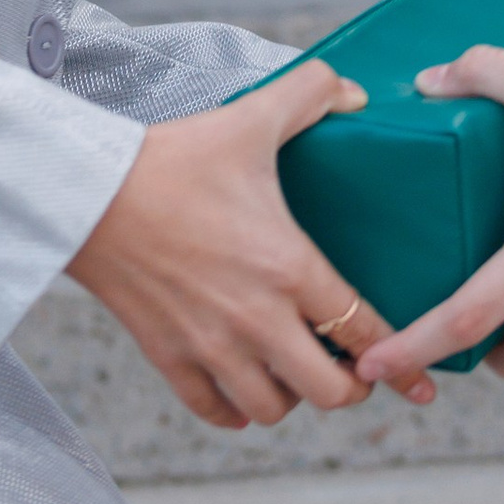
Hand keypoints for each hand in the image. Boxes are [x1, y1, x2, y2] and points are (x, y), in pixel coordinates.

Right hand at [67, 62, 399, 428]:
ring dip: (292, 397)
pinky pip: (214, 412)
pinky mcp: (168, 356)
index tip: (417, 380)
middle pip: (329, 391)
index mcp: (289, 267)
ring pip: (273, 409)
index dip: (396, 359)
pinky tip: (243, 392)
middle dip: (352, 386)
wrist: (86, 191)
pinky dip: (234, 411)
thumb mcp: (248, 118)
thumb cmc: (170, 158)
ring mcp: (210, 344)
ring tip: (296, 372)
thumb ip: (310, 94)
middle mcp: (257, 319)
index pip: (362, 329)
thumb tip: (354, 91)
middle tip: (354, 369)